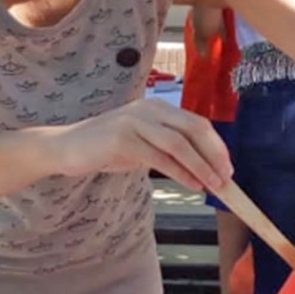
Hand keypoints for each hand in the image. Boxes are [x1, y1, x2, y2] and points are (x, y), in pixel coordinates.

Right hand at [54, 100, 232, 190]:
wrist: (67, 147)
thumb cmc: (107, 148)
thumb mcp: (143, 144)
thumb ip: (168, 150)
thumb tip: (203, 169)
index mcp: (158, 108)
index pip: (197, 123)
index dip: (216, 145)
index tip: (228, 167)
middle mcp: (149, 109)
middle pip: (193, 128)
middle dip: (214, 154)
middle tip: (227, 177)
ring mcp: (135, 122)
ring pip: (179, 143)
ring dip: (201, 165)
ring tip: (214, 185)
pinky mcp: (123, 139)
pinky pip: (159, 157)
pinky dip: (180, 172)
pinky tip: (191, 184)